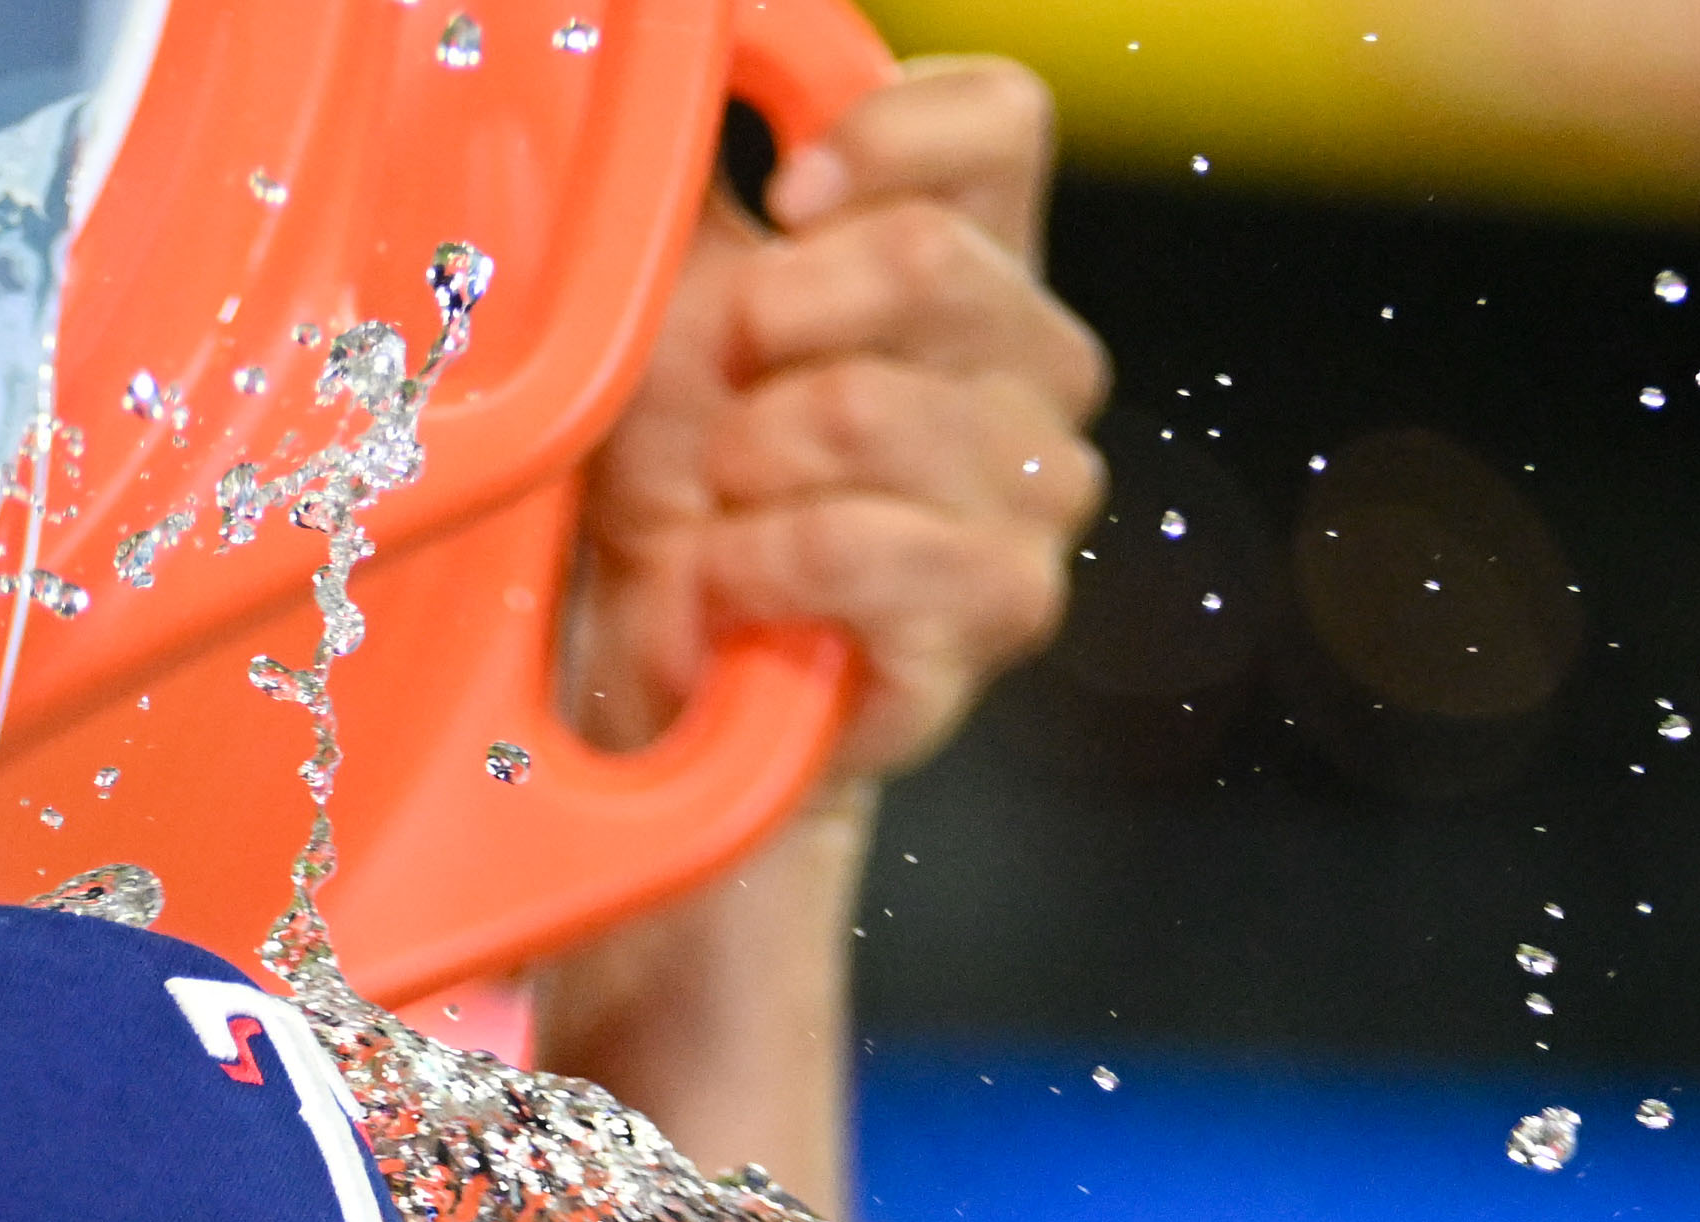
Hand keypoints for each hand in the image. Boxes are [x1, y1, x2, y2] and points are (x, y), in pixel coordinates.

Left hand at [560, 54, 1109, 786]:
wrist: (665, 676)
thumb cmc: (679, 488)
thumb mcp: (666, 303)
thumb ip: (704, 165)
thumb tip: (709, 19)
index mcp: (974, 257)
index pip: (1002, 118)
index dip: (882, 133)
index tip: (778, 195)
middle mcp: (1032, 360)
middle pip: (930, 256)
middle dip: (767, 326)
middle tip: (715, 398)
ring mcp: (1034, 489)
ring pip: (872, 406)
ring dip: (742, 466)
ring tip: (718, 512)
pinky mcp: (998, 608)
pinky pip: (866, 546)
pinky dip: (755, 569)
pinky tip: (733, 591)